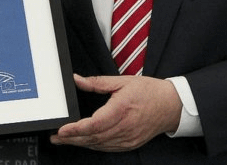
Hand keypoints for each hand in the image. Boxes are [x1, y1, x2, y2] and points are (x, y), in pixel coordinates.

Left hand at [50, 74, 181, 150]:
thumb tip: (77, 79)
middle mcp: (125, 128)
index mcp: (121, 110)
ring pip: (99, 145)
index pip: (94, 124)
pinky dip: (93, 145)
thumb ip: (97, 82)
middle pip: (93, 137)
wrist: (171, 105)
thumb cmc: (149, 92)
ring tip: (64, 139)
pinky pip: (108, 147)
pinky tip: (84, 142)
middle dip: (72, 138)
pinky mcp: (130, 143)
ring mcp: (128, 138)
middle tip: (55, 136)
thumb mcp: (121, 81)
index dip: (76, 129)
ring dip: (80, 143)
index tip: (62, 129)